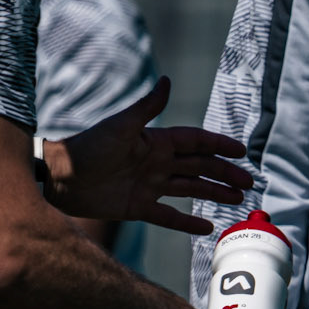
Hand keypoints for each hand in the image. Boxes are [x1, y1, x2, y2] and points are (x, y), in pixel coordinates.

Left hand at [46, 76, 251, 234]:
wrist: (60, 178)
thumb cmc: (89, 147)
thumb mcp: (121, 125)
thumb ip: (147, 108)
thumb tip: (168, 81)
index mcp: (155, 142)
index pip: (195, 142)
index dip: (219, 146)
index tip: (241, 152)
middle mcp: (156, 163)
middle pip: (199, 167)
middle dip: (224, 173)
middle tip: (249, 183)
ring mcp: (149, 186)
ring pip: (190, 189)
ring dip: (213, 193)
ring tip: (237, 200)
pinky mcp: (138, 207)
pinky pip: (169, 216)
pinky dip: (187, 222)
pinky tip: (207, 227)